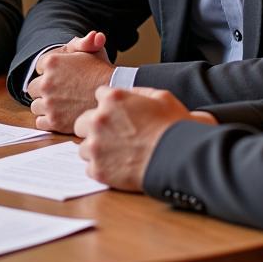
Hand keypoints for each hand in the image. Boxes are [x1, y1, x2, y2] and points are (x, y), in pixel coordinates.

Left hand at [28, 31, 113, 132]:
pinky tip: (61, 116)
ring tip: (61, 105)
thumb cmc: (104, 73)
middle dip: (43, 91)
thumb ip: (86, 42)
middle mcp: (46, 82)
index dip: (49, 73)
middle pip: (33, 88)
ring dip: (45, 107)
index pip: (38, 68)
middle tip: (60, 93)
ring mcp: (49, 103)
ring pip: (36, 106)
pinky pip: (40, 122)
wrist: (115, 98)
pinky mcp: (54, 122)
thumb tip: (94, 35)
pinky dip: (48, 121)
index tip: (61, 77)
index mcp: (51, 62)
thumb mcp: (94, 51)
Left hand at [73, 85, 204, 191]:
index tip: (117, 114)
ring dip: (96, 150)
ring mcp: (96, 146)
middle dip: (93, 127)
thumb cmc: (174, 128)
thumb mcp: (162, 97)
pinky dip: (101, 169)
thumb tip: (129, 95)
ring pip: (84, 147)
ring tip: (116, 155)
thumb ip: (138, 92)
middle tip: (111, 136)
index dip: (110, 105)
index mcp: (112, 99)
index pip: (99, 96)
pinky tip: (117, 168)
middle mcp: (98, 120)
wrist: (180, 159)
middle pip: (82, 122)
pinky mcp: (98, 169)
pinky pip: (90, 168)